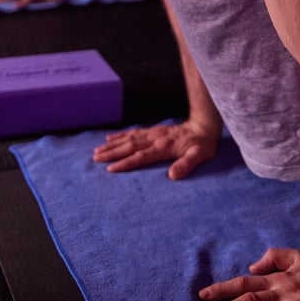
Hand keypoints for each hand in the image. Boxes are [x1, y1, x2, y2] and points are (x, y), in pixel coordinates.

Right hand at [93, 120, 219, 179]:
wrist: (203, 125)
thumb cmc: (202, 144)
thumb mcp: (199, 156)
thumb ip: (186, 164)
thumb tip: (173, 175)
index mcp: (163, 147)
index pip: (141, 156)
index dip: (126, 163)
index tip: (111, 169)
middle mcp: (154, 139)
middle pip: (129, 146)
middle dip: (112, 153)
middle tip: (96, 158)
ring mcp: (152, 133)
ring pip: (128, 138)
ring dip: (112, 145)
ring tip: (97, 150)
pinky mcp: (153, 131)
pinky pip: (133, 132)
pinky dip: (120, 135)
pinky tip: (110, 138)